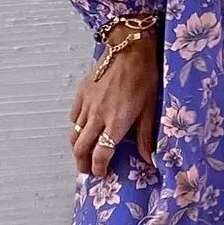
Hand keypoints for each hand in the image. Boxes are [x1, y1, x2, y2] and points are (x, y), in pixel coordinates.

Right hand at [69, 35, 159, 178]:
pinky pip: (74, 116)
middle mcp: (98, 117)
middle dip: (82, 164)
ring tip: (84, 153)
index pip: (101, 154)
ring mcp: (87, 105)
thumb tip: (149, 159)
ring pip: (75, 134)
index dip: (98, 168)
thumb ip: (145, 136)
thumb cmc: (144, 77)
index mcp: (116, 123)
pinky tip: (84, 127)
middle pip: (81, 148)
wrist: (128, 49)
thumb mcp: (149, 109)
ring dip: (78, 147)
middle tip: (87, 170)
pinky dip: (77, 126)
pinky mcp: (81, 94)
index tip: (101, 175)